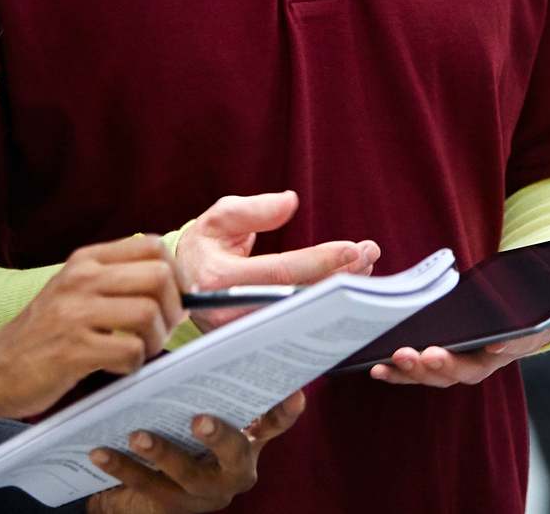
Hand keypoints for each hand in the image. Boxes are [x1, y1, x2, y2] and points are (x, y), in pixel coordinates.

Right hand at [0, 234, 180, 424]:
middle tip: (160, 330)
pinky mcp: (72, 350)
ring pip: (149, 314)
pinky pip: (130, 352)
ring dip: (155, 340)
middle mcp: (81, 279)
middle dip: (173, 308)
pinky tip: (116, 368)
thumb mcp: (75, 291)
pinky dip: (134, 365)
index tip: (173, 299)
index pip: (152, 246)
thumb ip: (118, 282)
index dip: (175, 274)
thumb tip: (181, 290)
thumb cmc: (44, 334)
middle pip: (159, 277)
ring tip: (139, 351)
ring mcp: (75, 313)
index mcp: (86, 260)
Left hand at [89, 393, 305, 512]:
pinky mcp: (172, 507)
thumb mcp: (197, 406)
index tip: (292, 393)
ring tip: (137, 435)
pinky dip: (122, 468)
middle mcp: (233, 470)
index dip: (283, 411)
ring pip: (187, 476)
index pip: (273, 424)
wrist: (143, 494)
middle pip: (235, 455)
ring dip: (162, 453)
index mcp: (247, 440)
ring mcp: (204, 493)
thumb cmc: (177, 432)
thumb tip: (192, 319)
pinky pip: (146, 488)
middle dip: (220, 436)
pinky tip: (99, 451)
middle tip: (199, 419)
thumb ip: (203, 379)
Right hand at [174, 190, 379, 330]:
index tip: (353, 248)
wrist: (179, 288)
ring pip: (302, 321)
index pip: (281, 273)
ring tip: (366, 268)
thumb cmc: (204, 247)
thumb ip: (254, 209)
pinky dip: (326, 318)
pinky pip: (297, 336)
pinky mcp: (254, 347)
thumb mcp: (219, 218)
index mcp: (220, 279)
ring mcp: (243, 338)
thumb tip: (290, 202)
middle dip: (340, 278)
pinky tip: (348, 297)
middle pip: (299, 302)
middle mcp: (231, 315)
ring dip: (339, 295)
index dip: (320, 261)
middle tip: (370, 254)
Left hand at [369, 269, 549, 387]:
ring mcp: (470, 356)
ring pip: (442, 372)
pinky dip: (400, 369)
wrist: (537, 301)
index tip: (494, 344)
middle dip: (447, 365)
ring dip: (416, 371)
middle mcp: (499, 352)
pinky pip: (421, 367)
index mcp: (529, 335)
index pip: (520, 344)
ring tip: (392, 359)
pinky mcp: (446, 352)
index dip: (506, 345)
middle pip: (473, 367)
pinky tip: (375, 363)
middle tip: (423, 355)